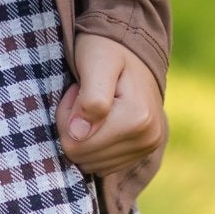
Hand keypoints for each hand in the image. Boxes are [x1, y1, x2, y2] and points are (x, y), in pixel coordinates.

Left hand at [56, 31, 167, 213]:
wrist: (131, 48)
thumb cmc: (106, 49)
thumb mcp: (96, 61)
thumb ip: (90, 97)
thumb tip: (79, 134)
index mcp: (137, 118)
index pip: (75, 144)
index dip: (66, 117)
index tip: (77, 90)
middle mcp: (147, 137)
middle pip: (82, 157)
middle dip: (73, 128)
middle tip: (81, 97)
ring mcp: (147, 147)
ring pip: (91, 163)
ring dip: (83, 136)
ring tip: (92, 105)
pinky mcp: (143, 151)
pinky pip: (103, 165)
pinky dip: (95, 145)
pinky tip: (101, 120)